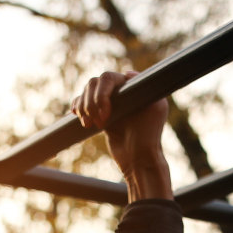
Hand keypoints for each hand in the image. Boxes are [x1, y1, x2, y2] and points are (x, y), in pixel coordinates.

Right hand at [72, 71, 172, 201]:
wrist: (139, 158)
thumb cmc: (149, 134)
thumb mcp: (156, 108)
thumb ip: (147, 87)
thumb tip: (127, 73)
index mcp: (131, 87)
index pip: (108, 78)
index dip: (102, 95)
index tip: (105, 115)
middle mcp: (119, 92)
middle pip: (93, 84)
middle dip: (91, 103)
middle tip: (98, 123)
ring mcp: (109, 103)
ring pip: (85, 93)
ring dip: (83, 108)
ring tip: (89, 125)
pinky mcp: (99, 115)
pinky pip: (81, 103)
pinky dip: (77, 107)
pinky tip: (76, 115)